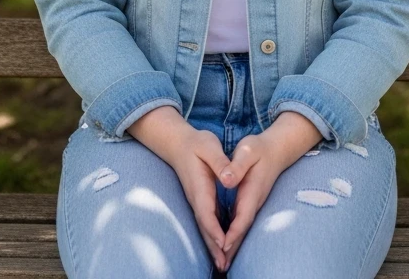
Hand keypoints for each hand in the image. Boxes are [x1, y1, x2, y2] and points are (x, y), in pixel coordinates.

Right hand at [163, 125, 232, 271]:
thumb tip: (228, 178)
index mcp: (200, 186)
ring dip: (213, 246)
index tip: (224, 244)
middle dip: (213, 247)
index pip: (206, 212)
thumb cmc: (196, 143)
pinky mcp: (201, 200)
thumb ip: (219, 161)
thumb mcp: (209, 146)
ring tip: (222, 264)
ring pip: (205, 227)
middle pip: (204, 226)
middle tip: (223, 266)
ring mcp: (197, 200)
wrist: (179, 143)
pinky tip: (220, 246)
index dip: (214, 229)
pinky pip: (207, 222)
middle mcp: (197, 197)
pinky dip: (213, 236)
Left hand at [214, 129, 288, 270]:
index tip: (223, 245)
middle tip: (221, 265)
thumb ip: (237, 165)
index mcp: (252, 190)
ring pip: (243, 228)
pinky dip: (235, 235)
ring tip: (222, 263)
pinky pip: (242, 223)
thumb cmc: (259, 148)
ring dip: (234, 245)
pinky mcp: (251, 202)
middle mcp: (254, 201)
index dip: (234, 232)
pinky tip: (228, 245)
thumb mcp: (247, 150)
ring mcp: (254, 203)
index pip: (243, 216)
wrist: (276, 149)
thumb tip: (226, 180)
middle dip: (232, 247)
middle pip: (243, 228)